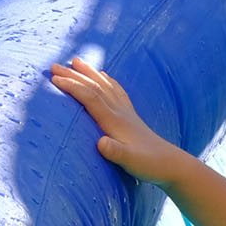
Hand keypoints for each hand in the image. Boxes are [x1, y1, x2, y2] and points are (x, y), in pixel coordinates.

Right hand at [49, 56, 193, 186]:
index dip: (73, 87)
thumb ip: (115, 152)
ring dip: (90, 73)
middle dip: (74, 75)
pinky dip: (108, 81)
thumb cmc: (149, 164)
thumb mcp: (130, 161)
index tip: (54, 79)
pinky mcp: (132, 117)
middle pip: (95, 87)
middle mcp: (121, 112)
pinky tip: (104, 77)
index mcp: (115, 121)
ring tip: (76, 61)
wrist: (172, 164)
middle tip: (53, 66)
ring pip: (106, 86)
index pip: (91, 98)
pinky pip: (117, 92)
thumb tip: (101, 143)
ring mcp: (127, 113)